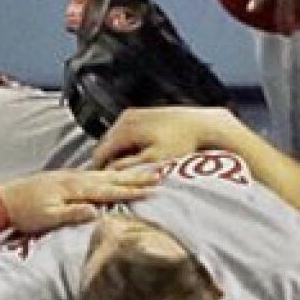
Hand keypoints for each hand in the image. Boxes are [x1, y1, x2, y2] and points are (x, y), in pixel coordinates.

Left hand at [0, 168, 158, 234]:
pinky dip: (109, 173)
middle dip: (135, 177)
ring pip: (104, 174)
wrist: (3, 200)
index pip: (108, 189)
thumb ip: (73, 213)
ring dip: (125, 173)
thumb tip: (97, 212)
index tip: (151, 189)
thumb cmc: (25, 211)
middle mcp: (75, 179)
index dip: (130, 190)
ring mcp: (71, 177)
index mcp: (74, 188)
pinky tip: (114, 175)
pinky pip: (94, 174)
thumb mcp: (47, 217)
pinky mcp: (66, 179)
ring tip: (144, 171)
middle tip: (158, 174)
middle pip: (111, 178)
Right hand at [90, 106, 236, 170]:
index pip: (99, 154)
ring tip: (128, 169)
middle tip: (116, 180)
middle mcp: (125, 118)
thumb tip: (109, 173)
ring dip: (117, 154)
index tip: (104, 185)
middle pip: (105, 145)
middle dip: (108, 162)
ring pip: (114, 139)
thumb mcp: (154, 160)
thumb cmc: (181, 142)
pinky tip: (138, 155)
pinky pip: (125, 133)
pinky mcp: (140, 115)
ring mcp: (132, 114)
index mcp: (125, 129)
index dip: (100, 172)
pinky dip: (126, 145)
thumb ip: (129, 167)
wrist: (200, 124)